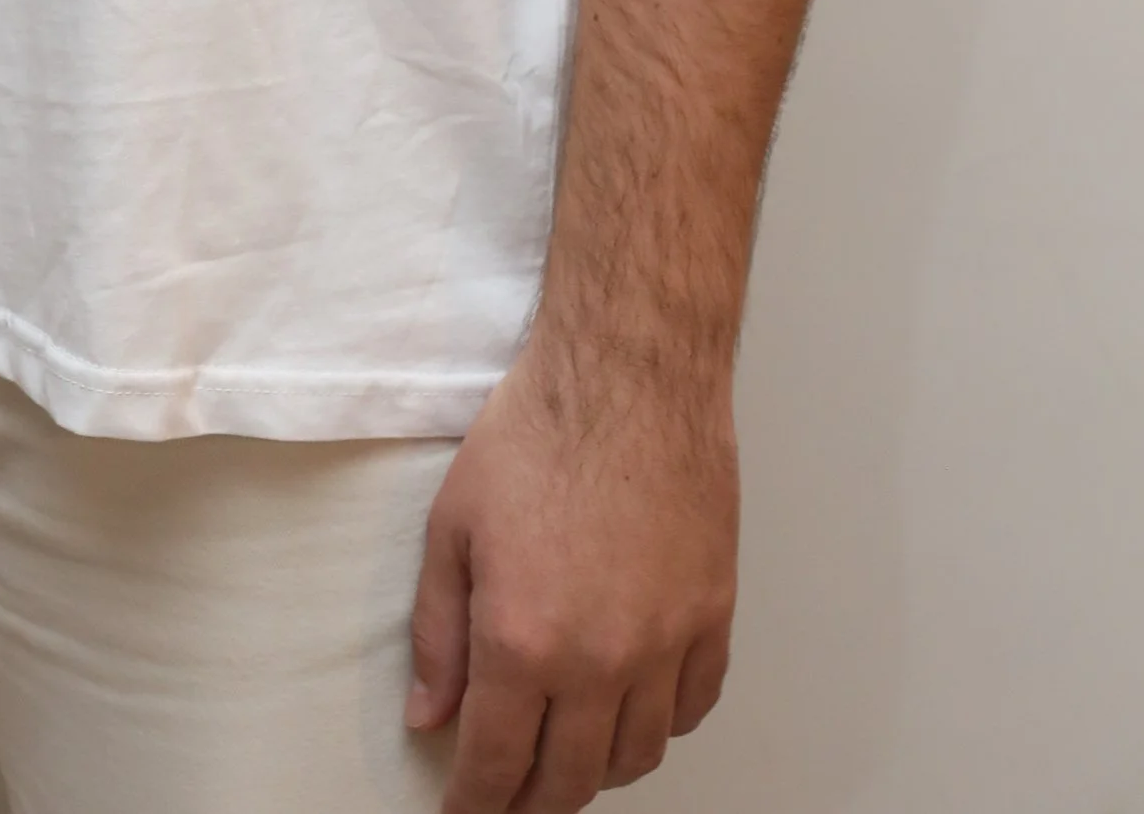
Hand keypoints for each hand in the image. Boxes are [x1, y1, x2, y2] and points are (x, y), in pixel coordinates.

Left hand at [406, 331, 736, 807]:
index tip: (463, 813)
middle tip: (508, 795)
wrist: (627, 373)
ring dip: (596, 770)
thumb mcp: (453, 527)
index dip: (475, 803)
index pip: (496, 764)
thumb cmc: (537, 432)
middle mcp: (600, 660)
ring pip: (636, 757)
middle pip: (569, 779)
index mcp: (524, 641)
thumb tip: (431, 715)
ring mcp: (665, 643)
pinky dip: (660, 725)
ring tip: (566, 754)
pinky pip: (692, 708)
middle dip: (530, 801)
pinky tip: (632, 709)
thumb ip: (437, 633)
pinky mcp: (712, 616)